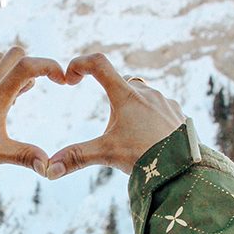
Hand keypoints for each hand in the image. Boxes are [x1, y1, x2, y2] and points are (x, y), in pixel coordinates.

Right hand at [46, 53, 184, 178]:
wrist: (184, 168)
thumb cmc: (145, 157)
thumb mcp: (106, 154)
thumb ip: (77, 157)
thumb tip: (49, 169)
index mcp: (126, 95)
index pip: (99, 63)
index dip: (80, 64)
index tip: (70, 78)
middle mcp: (146, 92)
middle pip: (120, 81)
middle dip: (109, 95)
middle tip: (109, 124)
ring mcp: (164, 101)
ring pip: (141, 94)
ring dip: (132, 106)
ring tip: (130, 135)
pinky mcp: (177, 113)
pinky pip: (159, 107)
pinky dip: (150, 117)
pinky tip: (150, 137)